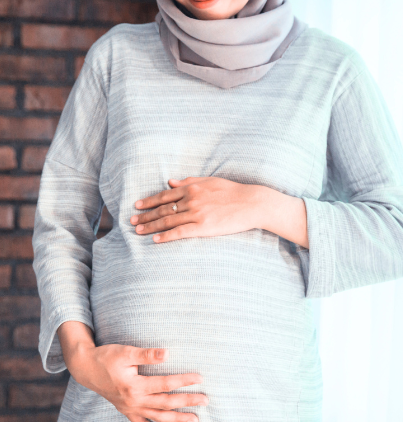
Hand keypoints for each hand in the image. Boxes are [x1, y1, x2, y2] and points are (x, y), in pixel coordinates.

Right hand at [68, 342, 206, 421]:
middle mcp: (134, 401)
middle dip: (187, 402)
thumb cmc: (107, 357)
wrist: (86, 368)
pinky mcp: (126, 411)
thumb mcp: (127, 352)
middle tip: (206, 400)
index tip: (200, 378)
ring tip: (195, 420)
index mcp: (135, 386)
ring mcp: (130, 408)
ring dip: (177, 419)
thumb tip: (168, 353)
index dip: (184, 380)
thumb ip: (147, 354)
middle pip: (166, 403)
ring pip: (157, 416)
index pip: (166, 384)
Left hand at [130, 176, 262, 242]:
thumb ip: (189, 181)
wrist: (251, 203)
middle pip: (162, 209)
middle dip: (145, 215)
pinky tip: (155, 240)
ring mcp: (196, 214)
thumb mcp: (210, 181)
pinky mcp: (203, 227)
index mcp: (192, 188)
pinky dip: (166, 236)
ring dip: (151, 227)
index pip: (164, 195)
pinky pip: (180, 233)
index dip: (149, 201)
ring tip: (138, 231)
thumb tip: (170, 181)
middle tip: (132, 221)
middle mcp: (191, 200)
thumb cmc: (232, 191)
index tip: (137, 205)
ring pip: (167, 221)